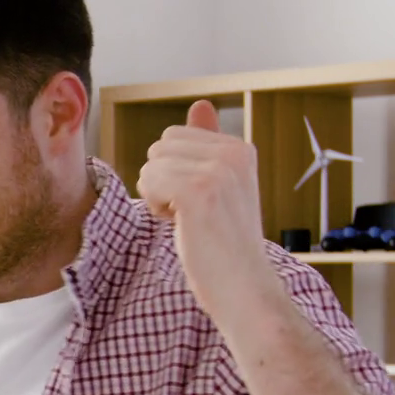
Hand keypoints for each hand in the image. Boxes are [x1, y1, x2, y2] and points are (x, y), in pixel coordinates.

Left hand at [136, 100, 283, 326]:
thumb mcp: (220, 186)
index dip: (175, 173)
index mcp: (240, 148)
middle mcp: (233, 153)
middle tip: (192, 214)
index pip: (175, 136)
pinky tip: (181, 226)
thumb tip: (200, 104)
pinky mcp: (198, 191)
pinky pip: (149, 181)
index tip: (200, 203)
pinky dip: (156, 206)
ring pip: (151, 164)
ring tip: (190, 221)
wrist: (244, 290)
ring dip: (158, 195)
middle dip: (163, 180)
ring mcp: (217, 171)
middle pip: (160, 146)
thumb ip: (207, 145)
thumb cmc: (226, 246)